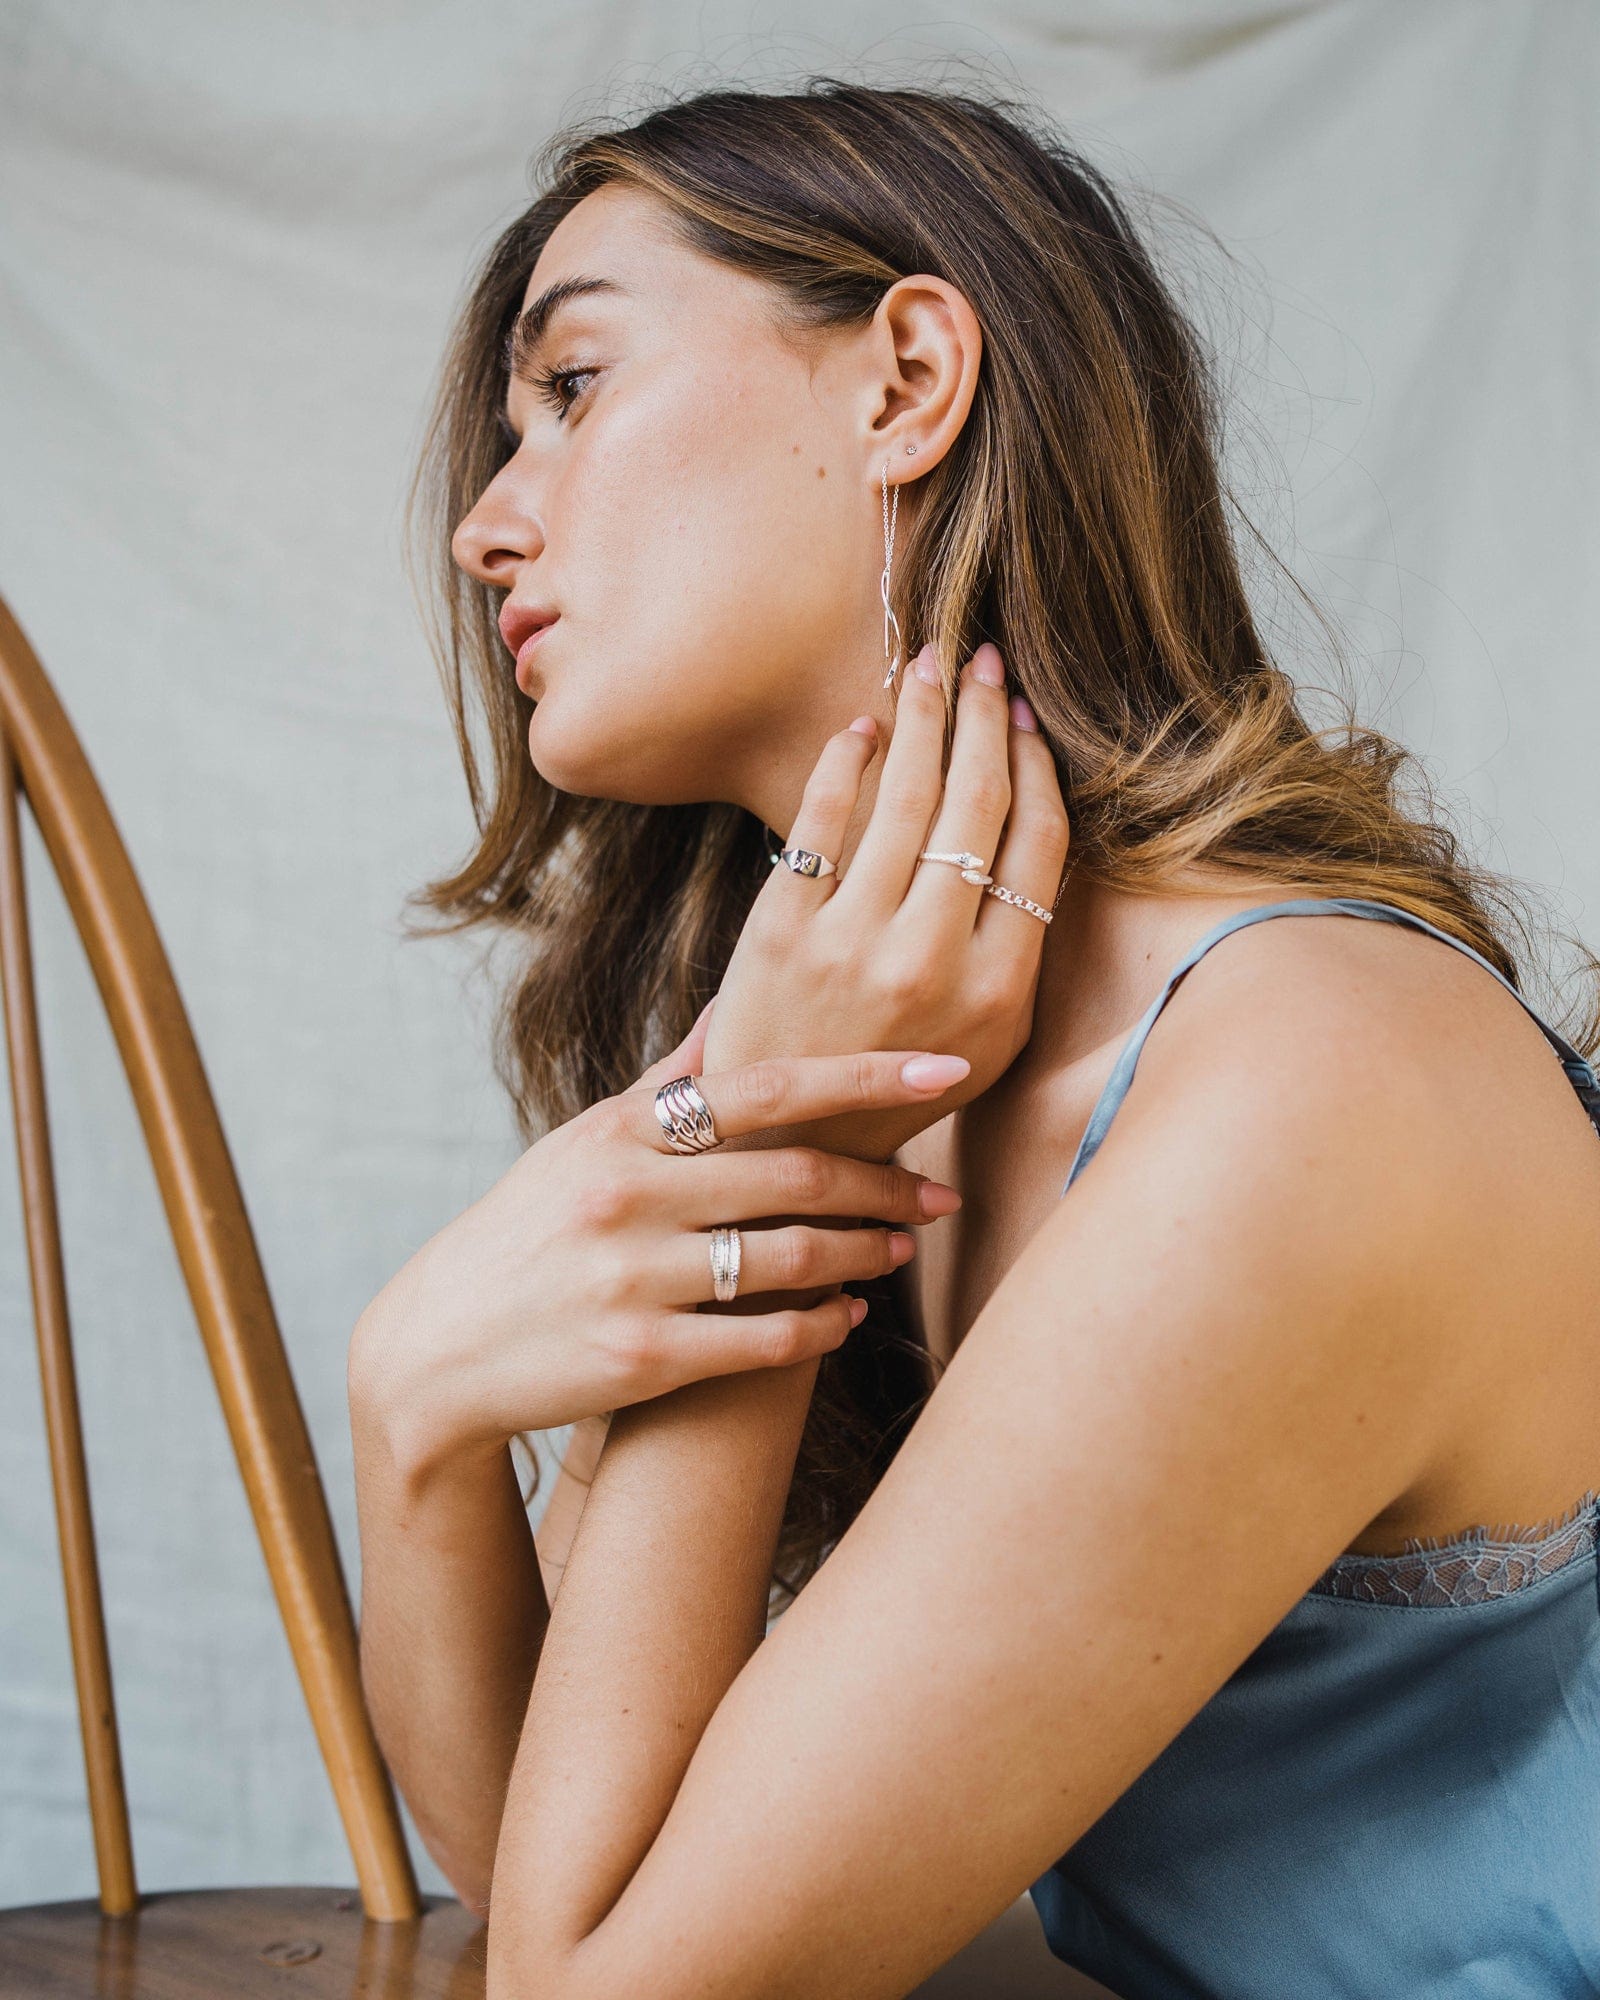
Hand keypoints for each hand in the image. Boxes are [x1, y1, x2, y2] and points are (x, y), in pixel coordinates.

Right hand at [347, 997, 969, 1479]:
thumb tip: (736, 1004)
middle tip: (939, 1193)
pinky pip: (762, 1342)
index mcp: (623, 1132)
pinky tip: (845, 1316)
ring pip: (790, 1259)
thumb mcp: (582, 1144)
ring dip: (863, 1254)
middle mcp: (627, 1196)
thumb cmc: (525, 1233)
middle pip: (795, 1176)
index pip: (767, 1087)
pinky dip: (819, 1327)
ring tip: (900, 1249)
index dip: (865, 1077)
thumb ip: (666, 1082)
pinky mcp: (640, 1359)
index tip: (946, 1071)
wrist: (436, 1351)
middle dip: (885, 1184)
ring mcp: (633, 1280)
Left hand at [702, 641, 1069, 1162]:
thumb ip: (1020, 948)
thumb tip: (1039, 830)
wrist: (787, 1134)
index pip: (1036, 847)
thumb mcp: (991, 1038)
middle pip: (975, 808)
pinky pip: (818, 824)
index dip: (1037, 768)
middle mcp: (930, 960)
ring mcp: (851, 944)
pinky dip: (842, 764)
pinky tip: (861, 728)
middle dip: (983, 719)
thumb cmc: (900, 1079)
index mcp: (997, 988)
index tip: (1028, 721)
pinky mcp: (780, 933)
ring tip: (930, 667)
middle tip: (983, 661)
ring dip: (922, 719)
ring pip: (903, 801)